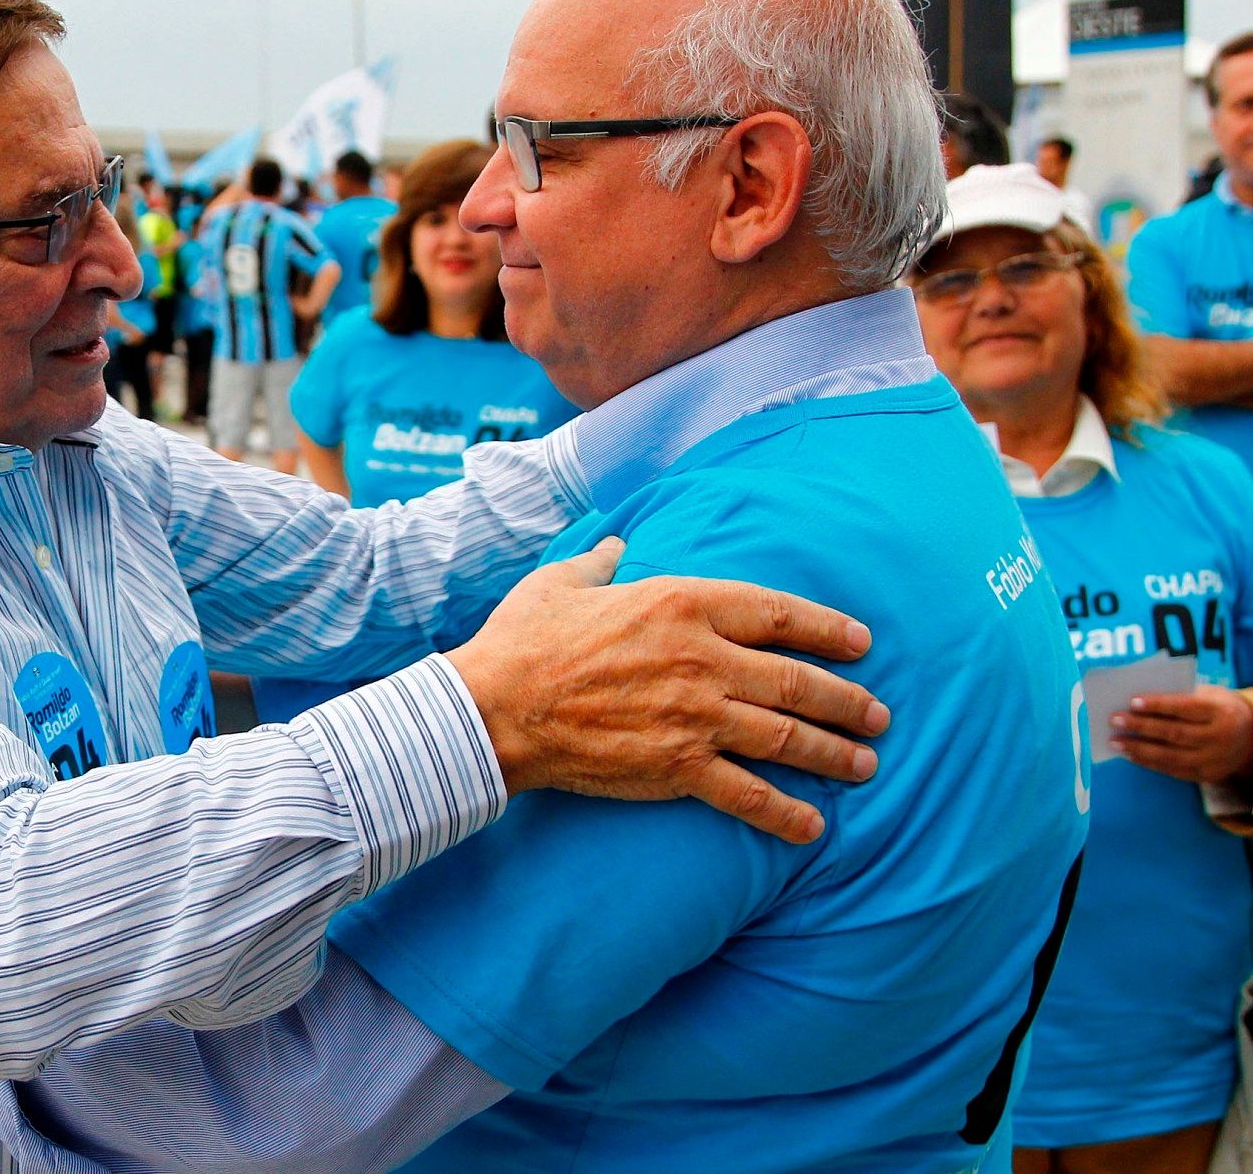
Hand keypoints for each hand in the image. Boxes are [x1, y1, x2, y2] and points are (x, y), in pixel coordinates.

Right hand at [448, 537, 885, 843]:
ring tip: (865, 765)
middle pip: (797, 681)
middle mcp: (701, 659)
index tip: (861, 642)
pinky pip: (747, 795)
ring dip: (833, 754)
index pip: (777, 613)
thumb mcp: (562, 581)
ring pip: (787, 738)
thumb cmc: (524, 640)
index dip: (826, 628)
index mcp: (681, 602)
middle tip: (877, 715)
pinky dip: (785, 813)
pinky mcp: (677, 768)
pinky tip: (812, 826)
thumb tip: (617, 545)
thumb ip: (601, 562)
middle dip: (847, 701)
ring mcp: (695, 716)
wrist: (495, 707)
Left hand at [1110, 684, 1252, 783]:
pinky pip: (1173, 770)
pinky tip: (1130, 754)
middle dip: (1141, 727)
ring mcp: (1215, 760)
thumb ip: (1179, 697)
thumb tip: (1135, 703)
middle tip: (1114, 720)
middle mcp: (1220, 738)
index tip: (1132, 701)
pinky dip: (1149, 763)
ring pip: (1171, 756)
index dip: (1158, 705)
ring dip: (1139, 749)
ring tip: (1115, 741)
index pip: (1186, 708)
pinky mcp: (1207, 776)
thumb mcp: (1208, 695)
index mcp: (1222, 712)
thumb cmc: (1217, 708)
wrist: (1251, 737)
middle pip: (1175, 733)